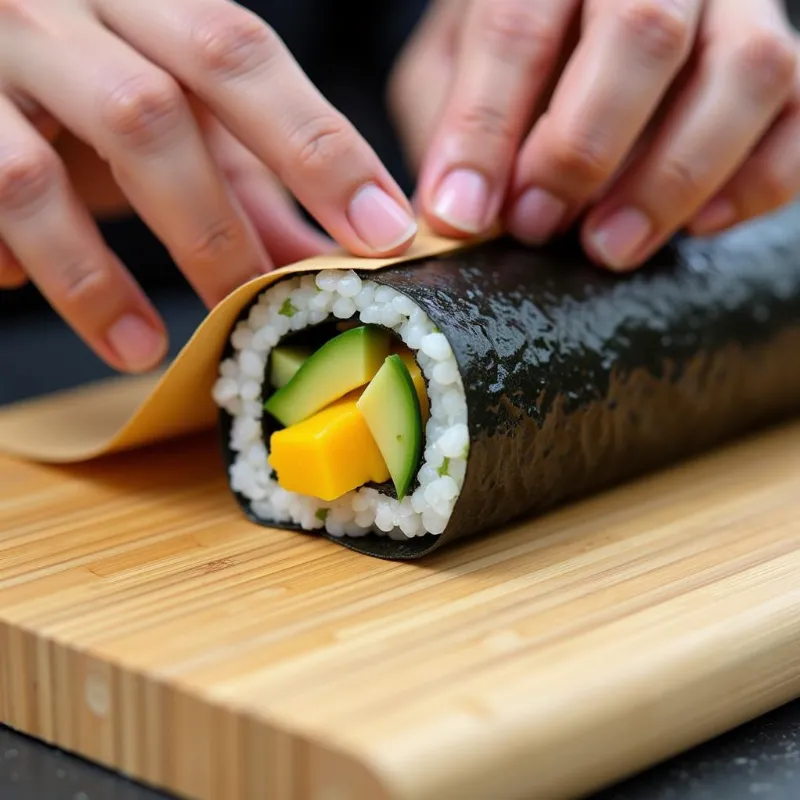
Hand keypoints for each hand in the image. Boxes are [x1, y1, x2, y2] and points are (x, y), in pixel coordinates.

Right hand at [0, 0, 416, 372]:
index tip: (383, 230)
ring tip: (148, 350)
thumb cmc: (88, 80)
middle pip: (152, 114)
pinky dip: (17, 264)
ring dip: (103, 279)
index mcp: (146, 1)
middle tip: (263, 305)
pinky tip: (28, 293)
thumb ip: (247, 181)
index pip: (242, 56)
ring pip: (42, 174)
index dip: (319, 147)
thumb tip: (324, 261)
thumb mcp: (176, 113)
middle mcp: (63, 12)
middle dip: (219, 226)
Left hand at [389, 0, 799, 270]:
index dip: (486, 129)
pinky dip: (757, 182)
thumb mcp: (453, 61)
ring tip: (607, 246)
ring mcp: (736, 2)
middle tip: (536, 226)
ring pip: (748, 70)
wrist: (577, 7)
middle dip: (582, 150)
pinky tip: (697, 227)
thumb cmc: (513, 38)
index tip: (463, 213)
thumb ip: (454, 123)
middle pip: (644, 33)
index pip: (519, 25)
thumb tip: (460, 213)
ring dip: (672, 179)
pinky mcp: (786, 57)